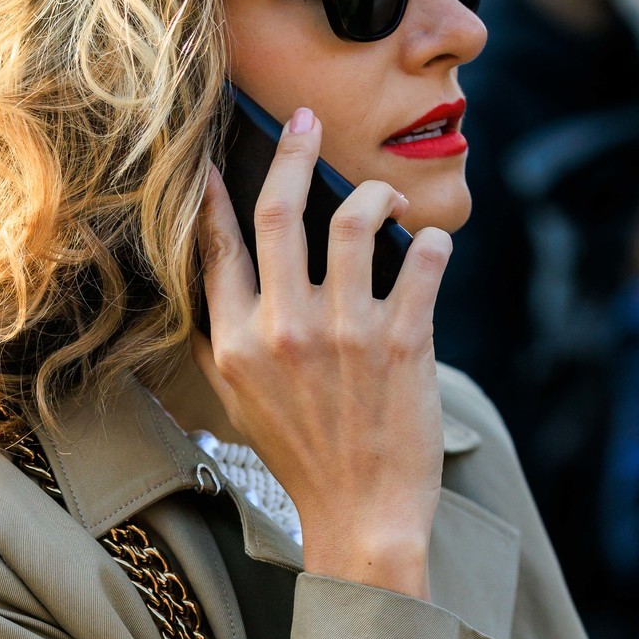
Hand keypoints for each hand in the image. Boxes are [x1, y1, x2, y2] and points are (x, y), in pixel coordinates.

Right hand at [193, 105, 449, 598]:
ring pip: (352, 222)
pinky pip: (422, 260)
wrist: (362, 516)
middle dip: (294, 153)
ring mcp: (345, 334)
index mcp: (236, 344)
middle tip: (308, 122)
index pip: (218, 247)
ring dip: (373, 196)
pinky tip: (432, 244)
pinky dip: (432, 242)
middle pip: (279, 214)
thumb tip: (207, 283)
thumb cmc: (302, 460)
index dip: (219, 193)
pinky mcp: (404, 341)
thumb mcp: (238, 404)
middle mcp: (283, 331)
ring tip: (386, 201)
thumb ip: (220, 341)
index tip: (223, 157)